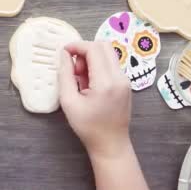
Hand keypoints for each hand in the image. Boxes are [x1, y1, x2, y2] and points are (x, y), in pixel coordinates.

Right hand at [58, 41, 132, 156]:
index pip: (93, 49)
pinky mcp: (126, 83)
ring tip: (81, 78)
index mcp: (106, 82)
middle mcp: (119, 77)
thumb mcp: (69, 101)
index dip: (77, 46)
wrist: (110, 144)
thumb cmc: (88, 126)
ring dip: (92, 58)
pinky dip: (99, 66)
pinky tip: (90, 83)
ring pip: (108, 53)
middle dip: (85, 50)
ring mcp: (125, 80)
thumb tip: (64, 54)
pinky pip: (111, 64)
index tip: (64, 52)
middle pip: (103, 45)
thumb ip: (65, 75)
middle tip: (74, 68)